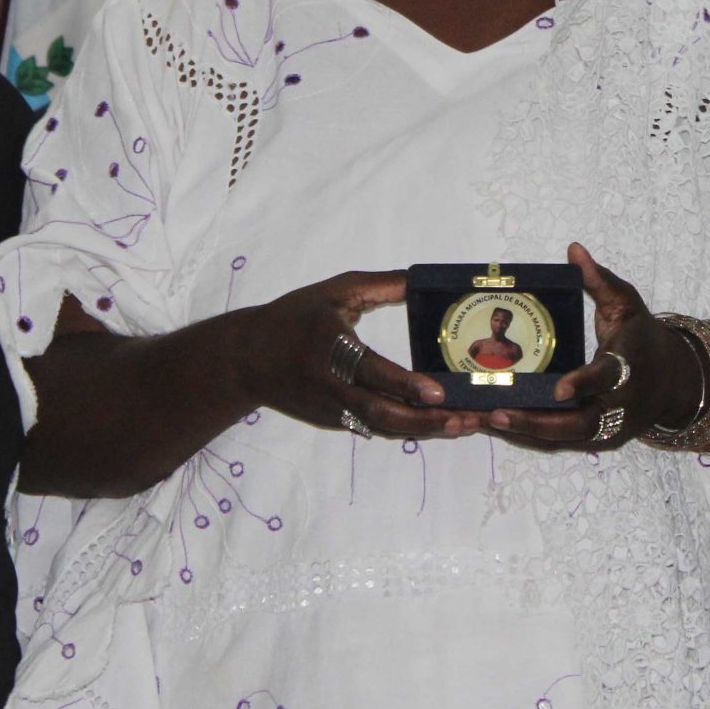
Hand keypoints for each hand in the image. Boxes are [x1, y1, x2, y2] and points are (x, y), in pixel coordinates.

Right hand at [238, 270, 481, 441]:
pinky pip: (374, 427)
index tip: (437, 393)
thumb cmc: (293, 318)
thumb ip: (380, 285)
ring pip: (382, 427)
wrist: (246, 359)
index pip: (373, 372)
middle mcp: (333, 386)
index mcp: (332, 349)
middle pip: (382, 413)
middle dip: (424, 421)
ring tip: (460, 426)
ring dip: (421, 430)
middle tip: (463, 420)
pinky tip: (435, 426)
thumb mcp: (334, 291)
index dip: (405, 385)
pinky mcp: (333, 422)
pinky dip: (405, 429)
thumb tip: (420, 278)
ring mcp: (333, 410)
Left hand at [484, 243, 702, 451]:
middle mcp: (620, 404)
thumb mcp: (628, 303)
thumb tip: (574, 250)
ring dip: (525, 433)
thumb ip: (600, 280)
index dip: (585, 383)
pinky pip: (562, 441)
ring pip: (566, 438)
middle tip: (498, 413)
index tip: (559, 389)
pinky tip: (498, 425)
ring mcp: (610, 427)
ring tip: (484, 420)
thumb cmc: (643, 337)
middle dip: (538, 423)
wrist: (674, 382)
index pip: (609, 377)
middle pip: (581, 424)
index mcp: (630, 366)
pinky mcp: (599, 440)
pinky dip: (531, 436)